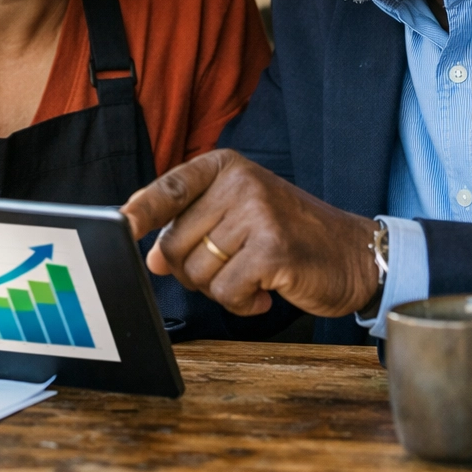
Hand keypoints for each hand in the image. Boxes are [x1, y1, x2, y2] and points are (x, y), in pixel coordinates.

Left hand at [121, 149, 379, 317]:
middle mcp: (239, 182)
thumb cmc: (290, 235)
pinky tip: (267, 291)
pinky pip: (226, 291)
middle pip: (175, 244)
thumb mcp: (240, 216)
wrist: (355, 254)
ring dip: (221, 288)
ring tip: (254, 275)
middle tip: (230, 269)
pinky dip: (243, 303)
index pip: (169, 188)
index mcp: (225, 167)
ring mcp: (257, 212)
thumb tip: (151, 258)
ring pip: (198, 272)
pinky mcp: (273, 248)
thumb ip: (193, 228)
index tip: (116, 225)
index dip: (139, 210)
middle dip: (193, 271)